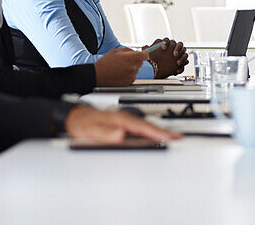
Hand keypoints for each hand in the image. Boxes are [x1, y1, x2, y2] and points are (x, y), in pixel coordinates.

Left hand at [64, 105, 180, 143]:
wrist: (76, 117)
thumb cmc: (83, 124)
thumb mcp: (91, 131)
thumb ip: (105, 133)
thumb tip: (120, 134)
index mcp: (118, 119)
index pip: (140, 126)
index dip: (154, 132)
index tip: (167, 137)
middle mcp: (123, 117)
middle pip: (147, 124)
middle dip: (163, 131)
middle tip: (178, 138)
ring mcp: (124, 119)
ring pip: (145, 125)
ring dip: (160, 130)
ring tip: (173, 137)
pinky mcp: (124, 123)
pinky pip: (140, 127)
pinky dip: (151, 130)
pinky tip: (156, 135)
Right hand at [94, 47, 147, 86]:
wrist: (98, 75)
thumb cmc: (106, 63)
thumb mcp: (116, 51)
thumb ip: (128, 50)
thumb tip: (135, 52)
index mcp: (132, 58)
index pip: (145, 55)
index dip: (143, 54)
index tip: (142, 54)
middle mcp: (133, 67)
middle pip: (140, 62)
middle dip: (135, 60)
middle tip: (125, 60)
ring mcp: (131, 76)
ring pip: (136, 69)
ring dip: (131, 68)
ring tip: (120, 67)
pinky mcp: (129, 82)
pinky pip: (132, 76)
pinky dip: (128, 74)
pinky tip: (119, 73)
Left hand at [146, 39, 185, 77]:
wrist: (157, 68)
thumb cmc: (153, 59)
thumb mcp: (150, 54)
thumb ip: (147, 50)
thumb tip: (145, 46)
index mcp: (167, 44)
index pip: (168, 40)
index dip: (166, 43)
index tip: (163, 48)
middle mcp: (174, 48)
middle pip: (180, 44)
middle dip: (177, 49)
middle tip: (174, 54)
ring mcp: (179, 55)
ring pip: (185, 54)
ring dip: (182, 58)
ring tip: (177, 63)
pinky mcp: (181, 62)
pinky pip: (185, 63)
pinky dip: (182, 67)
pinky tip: (177, 71)